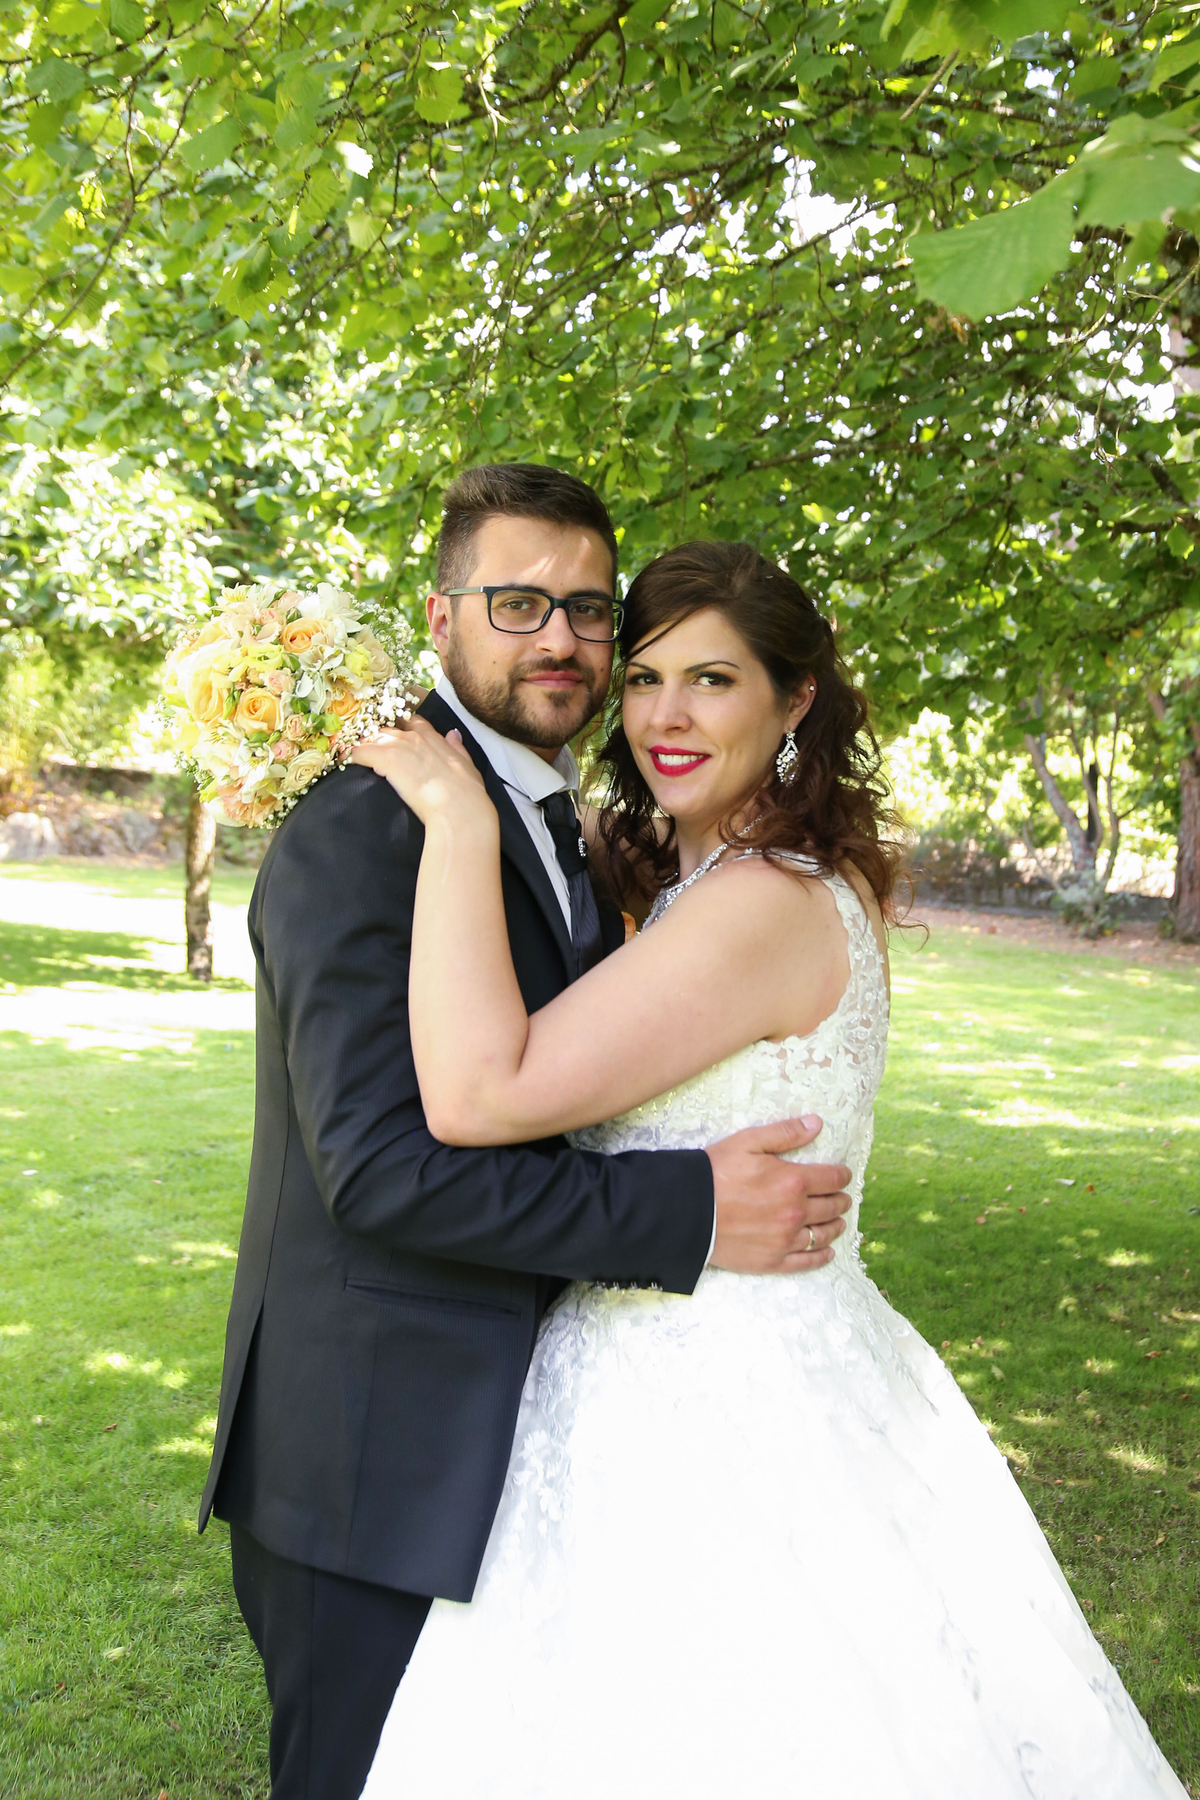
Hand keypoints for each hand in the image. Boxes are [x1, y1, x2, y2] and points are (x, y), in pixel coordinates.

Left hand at [351, 719, 493, 830]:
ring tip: (357, 758)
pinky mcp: (384, 759)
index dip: (402, 728)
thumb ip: (458, 748)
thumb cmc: (467, 794)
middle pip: (388, 729)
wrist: (458, 809)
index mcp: (434, 738)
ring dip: (365, 746)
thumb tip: (453, 734)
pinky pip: (360, 752)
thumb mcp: (468, 766)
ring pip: (371, 738)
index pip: (413, 722)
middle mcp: (414, 737)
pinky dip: (352, 756)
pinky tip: (348, 764)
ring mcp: (398, 747)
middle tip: (373, 752)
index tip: (397, 737)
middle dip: (379, 738)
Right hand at [705, 1115, 850, 1274]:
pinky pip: (807, 1261)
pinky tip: (828, 1252)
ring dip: (835, 1226)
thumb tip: (817, 1124)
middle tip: (842, 1198)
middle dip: (841, 1200)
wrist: (687, 1210)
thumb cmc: (716, 1172)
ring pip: (824, 1234)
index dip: (842, 1176)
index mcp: (793, 1181)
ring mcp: (785, 1240)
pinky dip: (822, 1256)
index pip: (832, 1179)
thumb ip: (786, 1133)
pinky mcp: (773, 1261)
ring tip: (838, 1222)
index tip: (844, 1175)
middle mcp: (796, 1213)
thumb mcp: (749, 1142)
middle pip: (832, 1207)